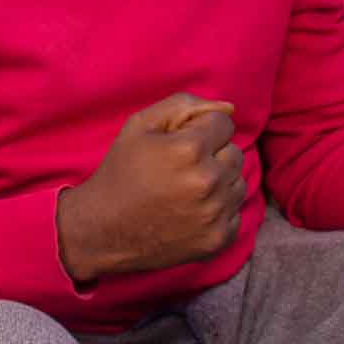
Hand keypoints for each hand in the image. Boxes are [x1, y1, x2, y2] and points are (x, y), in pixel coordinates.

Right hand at [56, 93, 246, 282]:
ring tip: (186, 189)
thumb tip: (228, 108)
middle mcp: (208, 181)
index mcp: (189, 149)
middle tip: (180, 168)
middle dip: (212, 155)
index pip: (224, 124)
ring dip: (219, 182)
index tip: (180, 144)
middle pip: (234, 153)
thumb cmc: (121, 171)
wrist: (104, 229)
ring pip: (238, 182)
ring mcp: (215, 214)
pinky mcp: (218, 239)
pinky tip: (191, 210)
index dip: (201, 129)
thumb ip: (183, 104)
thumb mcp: (139, 125)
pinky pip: (236, 212)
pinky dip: (219, 210)